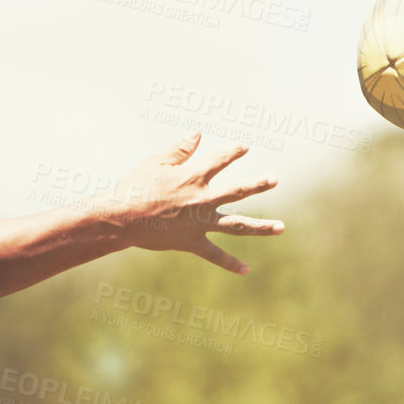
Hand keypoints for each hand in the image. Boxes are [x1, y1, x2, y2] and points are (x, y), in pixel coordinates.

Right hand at [108, 133, 282, 273]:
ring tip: (281, 228)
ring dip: (261, 226)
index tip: (244, 148)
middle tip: (274, 180)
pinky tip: (246, 270)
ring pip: (237, 225)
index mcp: (194, 176)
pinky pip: (215, 255)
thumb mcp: (155, 162)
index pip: (220, 160)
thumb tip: (198, 134)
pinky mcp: (192, 242)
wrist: (123, 218)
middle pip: (238, 191)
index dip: (233, 152)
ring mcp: (200, 223)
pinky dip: (230, 263)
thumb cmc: (136, 187)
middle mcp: (203, 199)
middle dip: (258, 185)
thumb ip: (179, 149)